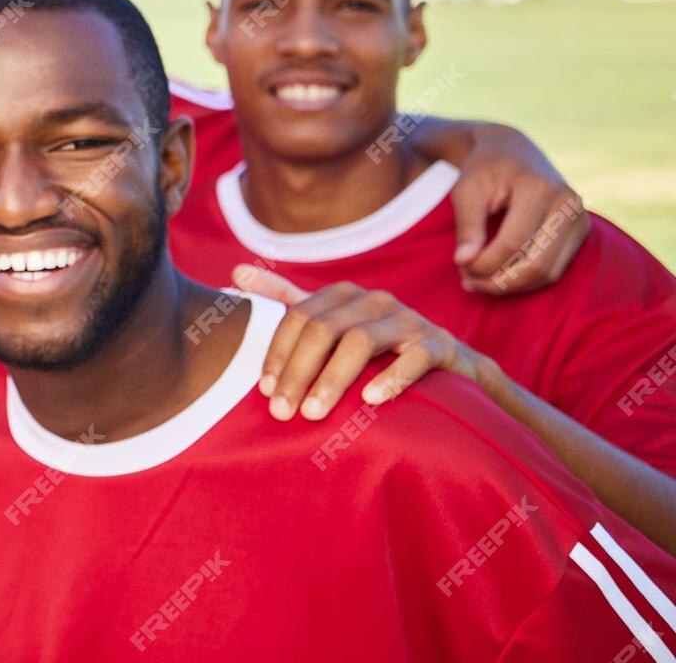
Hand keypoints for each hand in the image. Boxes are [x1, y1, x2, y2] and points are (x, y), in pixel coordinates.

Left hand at [233, 264, 494, 420]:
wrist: (451, 369)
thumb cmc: (379, 350)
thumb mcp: (331, 323)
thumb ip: (286, 299)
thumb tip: (235, 273)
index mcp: (343, 296)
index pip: (298, 316)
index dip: (277, 352)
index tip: (263, 391)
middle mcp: (374, 301)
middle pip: (324, 329)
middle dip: (298, 371)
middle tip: (281, 412)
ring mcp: (409, 320)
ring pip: (362, 341)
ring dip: (334, 379)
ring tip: (313, 413)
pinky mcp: (441, 345)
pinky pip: (416, 356)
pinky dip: (392, 377)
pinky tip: (371, 400)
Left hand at [449, 124, 588, 294]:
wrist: (514, 150)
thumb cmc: (485, 168)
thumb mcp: (467, 189)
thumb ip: (467, 225)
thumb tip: (464, 263)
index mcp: (538, 188)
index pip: (513, 243)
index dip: (484, 263)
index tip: (460, 267)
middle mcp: (567, 203)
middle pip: (536, 264)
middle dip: (499, 281)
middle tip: (468, 281)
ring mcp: (579, 217)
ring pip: (548, 273)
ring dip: (512, 285)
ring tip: (479, 281)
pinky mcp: (580, 230)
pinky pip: (555, 269)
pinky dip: (526, 280)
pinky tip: (500, 276)